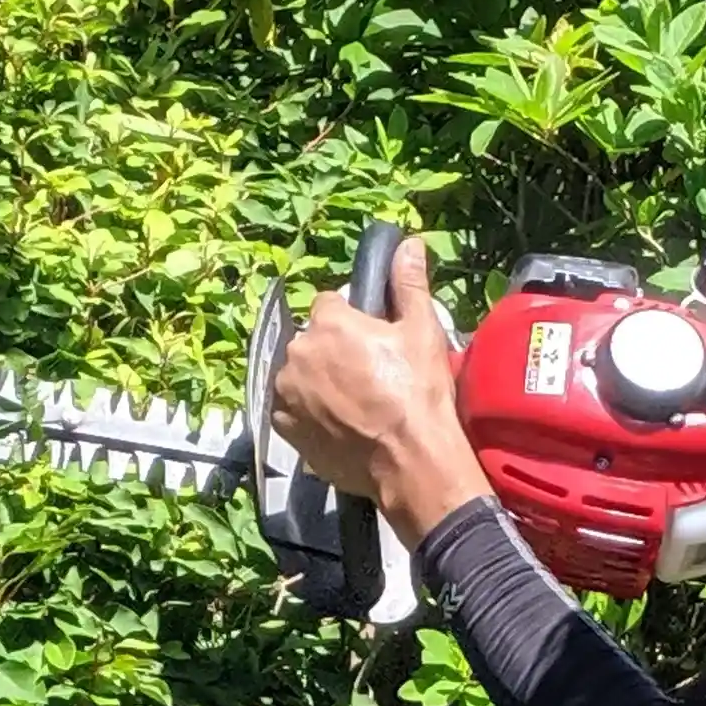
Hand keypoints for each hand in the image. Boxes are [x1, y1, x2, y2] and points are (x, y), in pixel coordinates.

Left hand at [269, 234, 491, 545]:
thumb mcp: (421, 332)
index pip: (329, 305)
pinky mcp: (284, 429)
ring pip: (299, 376)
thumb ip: (409, 284)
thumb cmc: (418, 394)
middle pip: (311, 343)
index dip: (350, 322)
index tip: (369, 342)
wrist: (409, 460)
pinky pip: (291, 411)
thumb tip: (407, 245)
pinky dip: (309, 415)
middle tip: (367, 377)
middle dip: (331, 354)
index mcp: (328, 324)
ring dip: (317, 384)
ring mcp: (287, 394)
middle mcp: (298, 354)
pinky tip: (338, 425)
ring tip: (353, 405)